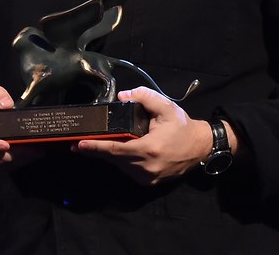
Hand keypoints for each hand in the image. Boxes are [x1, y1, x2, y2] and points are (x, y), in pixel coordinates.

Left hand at [71, 87, 210, 185]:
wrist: (201, 146)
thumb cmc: (182, 126)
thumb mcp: (166, 107)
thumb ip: (144, 96)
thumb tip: (122, 96)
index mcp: (149, 149)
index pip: (115, 149)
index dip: (95, 147)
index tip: (78, 145)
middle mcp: (146, 167)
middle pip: (114, 159)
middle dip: (97, 151)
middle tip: (78, 145)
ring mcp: (148, 178)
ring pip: (121, 167)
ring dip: (110, 156)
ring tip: (99, 146)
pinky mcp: (150, 182)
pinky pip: (129, 171)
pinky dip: (122, 161)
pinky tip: (118, 152)